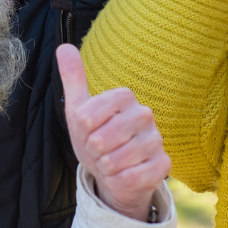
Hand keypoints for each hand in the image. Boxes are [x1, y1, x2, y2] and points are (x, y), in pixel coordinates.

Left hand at [57, 44, 170, 221]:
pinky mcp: (163, 165)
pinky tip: (123, 175)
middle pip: (100, 139)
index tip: (88, 132)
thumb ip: (73, 78)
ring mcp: (156, 140)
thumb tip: (64, 47)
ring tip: (110, 163)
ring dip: (105, 167)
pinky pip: (132, 177)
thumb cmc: (97, 138)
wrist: (114, 174)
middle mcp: (144, 114)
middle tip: (99, 151)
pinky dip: (119, 181)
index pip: (87, 116)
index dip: (82, 131)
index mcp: (124, 97)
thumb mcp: (79, 110)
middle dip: (92, 152)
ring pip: (115, 160)